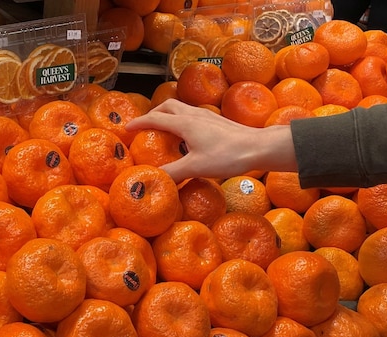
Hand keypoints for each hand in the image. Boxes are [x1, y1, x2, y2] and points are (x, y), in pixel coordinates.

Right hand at [126, 99, 296, 181]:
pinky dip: (182, 121)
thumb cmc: (227, 156)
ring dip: (168, 115)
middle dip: (153, 113)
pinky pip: (193, 115)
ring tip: (163, 129)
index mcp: (184, 123)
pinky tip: (188, 136)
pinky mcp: (217, 122)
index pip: (155, 119)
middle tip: (144, 126)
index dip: (139, 123)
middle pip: (168, 106)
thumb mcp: (195, 167)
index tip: (127, 129)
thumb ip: (172, 173)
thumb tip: (153, 179)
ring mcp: (207, 117)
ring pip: (181, 109)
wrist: (259, 147)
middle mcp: (194, 115)